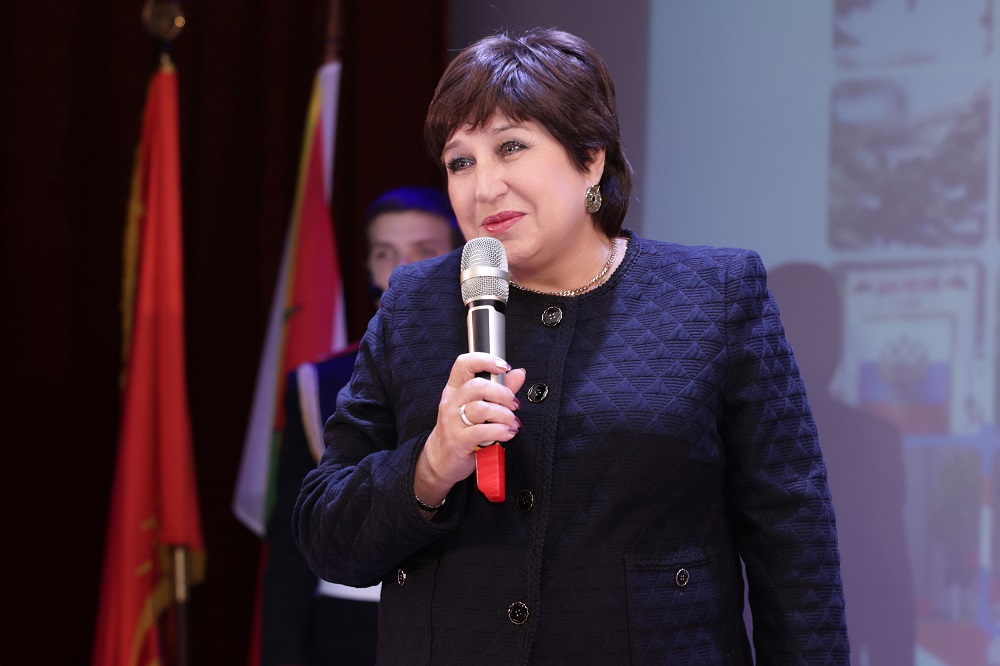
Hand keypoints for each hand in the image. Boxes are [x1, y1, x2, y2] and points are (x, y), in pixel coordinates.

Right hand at [415, 353, 525, 504]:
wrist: (442, 459)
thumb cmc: (461, 429)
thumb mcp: (478, 406)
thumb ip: (500, 388)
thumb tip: (519, 373)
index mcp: (455, 388)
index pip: (464, 363)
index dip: (486, 360)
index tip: (505, 366)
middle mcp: (451, 402)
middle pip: (477, 386)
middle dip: (503, 393)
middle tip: (514, 404)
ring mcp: (452, 421)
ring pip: (481, 409)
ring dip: (505, 415)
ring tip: (513, 422)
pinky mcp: (458, 440)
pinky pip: (482, 431)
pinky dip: (500, 431)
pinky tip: (508, 433)